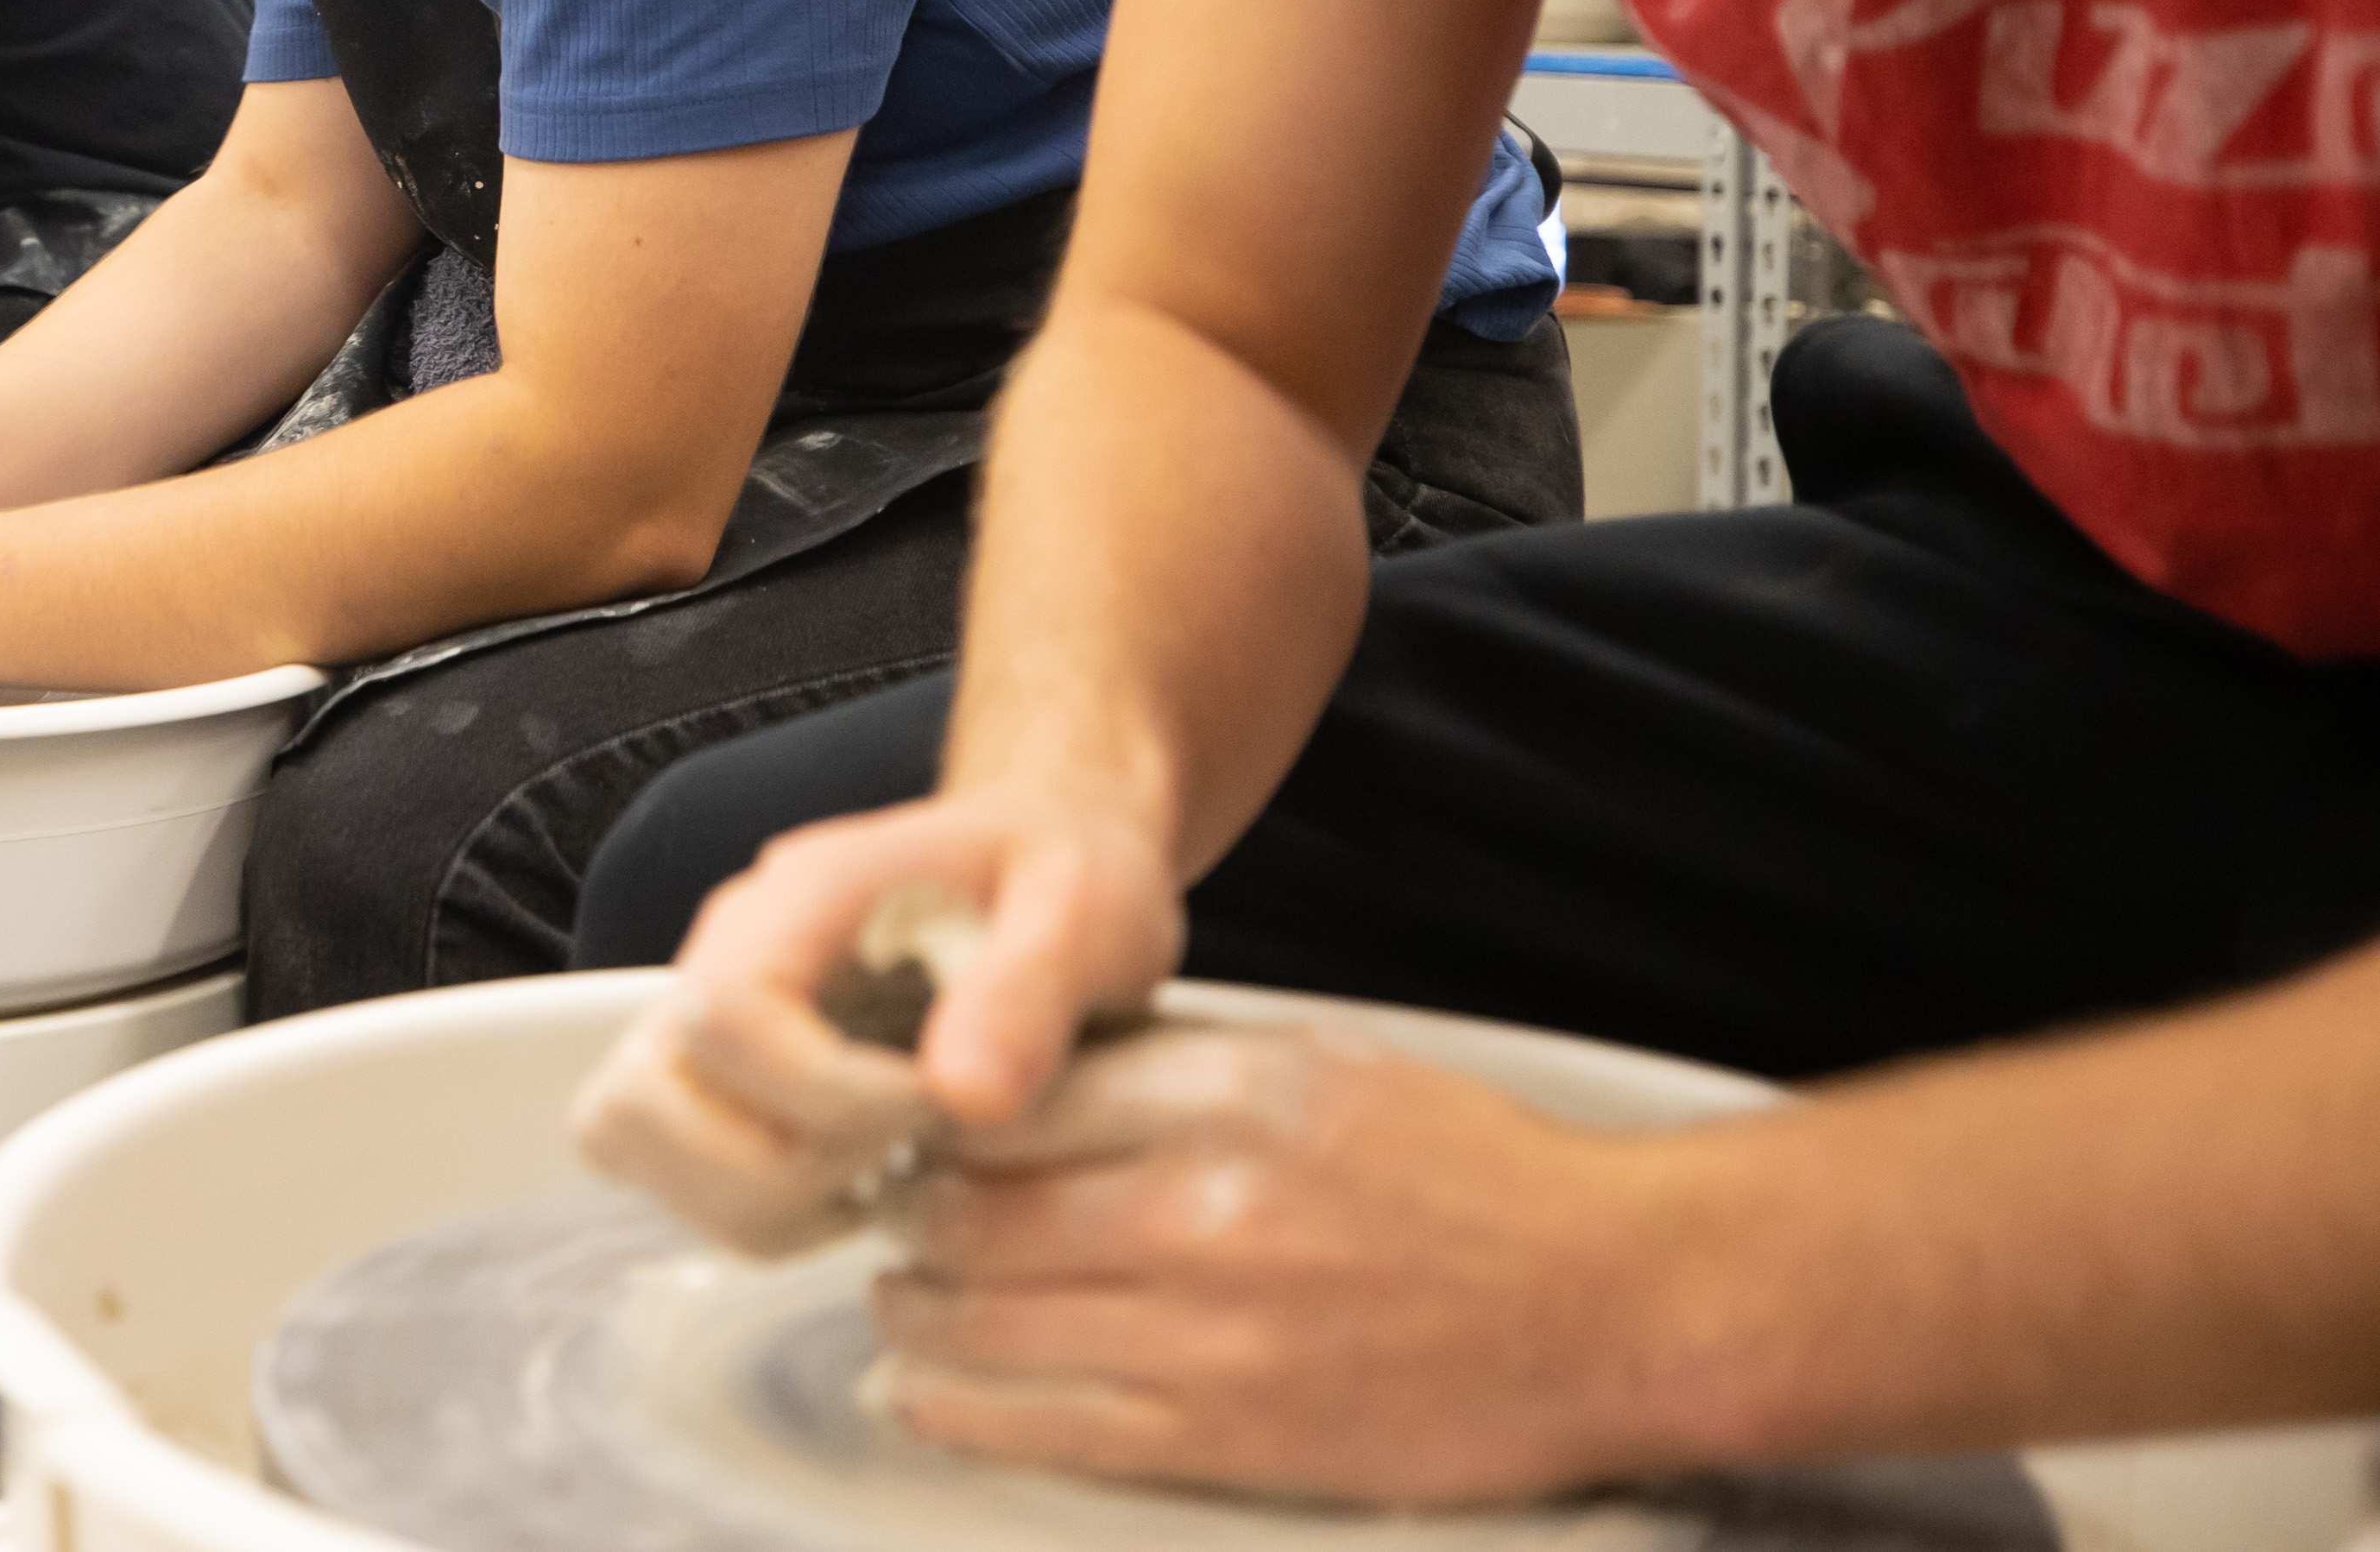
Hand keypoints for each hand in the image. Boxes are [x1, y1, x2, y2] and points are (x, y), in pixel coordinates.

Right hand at [572, 785, 1182, 1258]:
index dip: (825, 1097)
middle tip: (899, 1153)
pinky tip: (853, 1186)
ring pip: (628, 1141)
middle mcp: (718, 953)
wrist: (1029, 868)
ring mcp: (699, 1016)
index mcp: (797, 897)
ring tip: (875, 1178)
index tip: (939, 1110)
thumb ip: (1028, 991)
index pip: (729, 1012)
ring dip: (751, 1201)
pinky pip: (661, 1170)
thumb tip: (961, 1099)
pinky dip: (749, 1212)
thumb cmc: (1059, 880)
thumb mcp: (1090, 908)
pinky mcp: (707, 1077)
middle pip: (642, 1096)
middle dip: (775, 1168)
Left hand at [865, 1020, 1689, 1504]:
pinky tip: (920, 1391)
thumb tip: (1028, 1078)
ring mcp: (1209, 1335)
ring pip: (990, 1321)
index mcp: (1227, 1096)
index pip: (1011, 1104)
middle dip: (910, 1219)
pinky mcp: (1229, 1436)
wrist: (1610, 1304)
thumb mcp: (1317, 1062)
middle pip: (977, 1214)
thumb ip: (1172, 1069)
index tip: (907, 1127)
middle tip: (888, 1217)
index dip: (937, 1121)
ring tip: (899, 1298)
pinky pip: (1048, 1424)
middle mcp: (1202, 1210)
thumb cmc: (1469, 1171)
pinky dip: (961, 1408)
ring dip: (916, 1312)